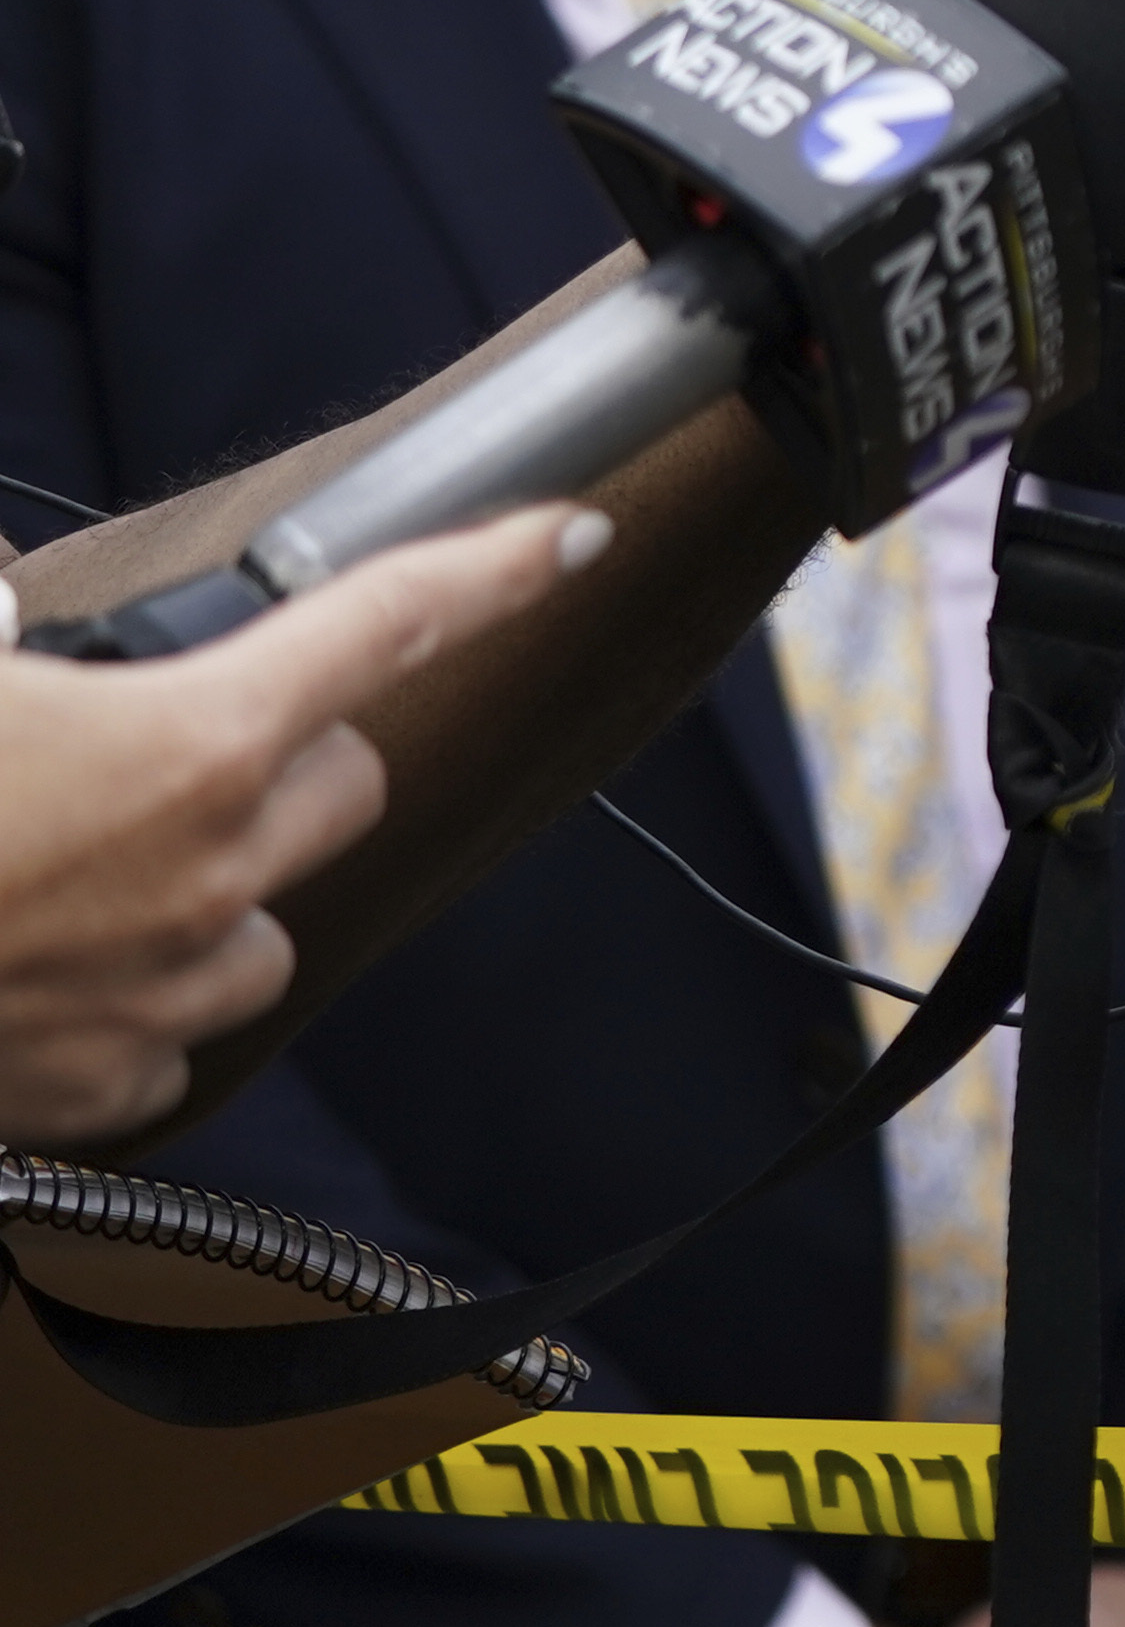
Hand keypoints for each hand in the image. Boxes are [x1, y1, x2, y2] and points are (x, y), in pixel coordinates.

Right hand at [0, 507, 604, 1142]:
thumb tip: (16, 608)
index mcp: (188, 744)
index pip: (389, 625)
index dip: (493, 568)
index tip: (566, 536)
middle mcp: (208, 873)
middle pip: (343, 784)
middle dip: (285, 753)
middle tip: (162, 745)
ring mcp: (162, 994)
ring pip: (267, 919)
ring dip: (212, 886)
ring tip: (84, 867)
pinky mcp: (103, 1090)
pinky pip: (175, 1037)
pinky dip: (133, 1001)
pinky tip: (43, 967)